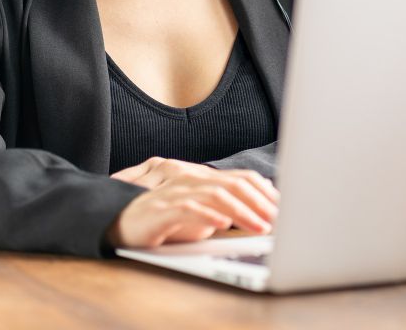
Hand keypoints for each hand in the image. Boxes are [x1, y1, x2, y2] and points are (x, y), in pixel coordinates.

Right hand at [105, 157, 279, 248]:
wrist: (120, 222)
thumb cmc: (162, 220)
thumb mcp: (200, 214)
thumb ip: (224, 206)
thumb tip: (257, 208)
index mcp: (203, 179)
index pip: (241, 179)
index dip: (264, 192)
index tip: (284, 208)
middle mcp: (191, 180)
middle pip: (234, 184)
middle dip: (260, 202)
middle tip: (278, 219)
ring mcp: (176, 192)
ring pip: (216, 195)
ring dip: (242, 212)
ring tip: (259, 226)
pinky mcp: (161, 208)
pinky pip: (189, 209)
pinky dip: (209, 215)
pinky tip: (223, 224)